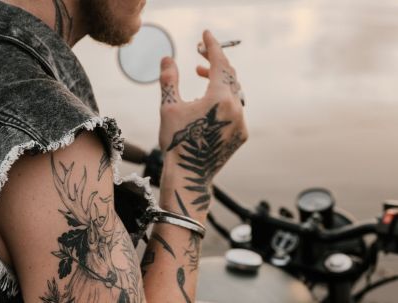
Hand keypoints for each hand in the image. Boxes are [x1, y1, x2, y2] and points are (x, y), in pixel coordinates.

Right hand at [157, 30, 247, 213]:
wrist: (189, 176)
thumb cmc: (175, 142)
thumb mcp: (168, 108)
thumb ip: (169, 80)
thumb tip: (167, 58)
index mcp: (220, 98)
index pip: (219, 63)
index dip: (212, 46)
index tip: (205, 34)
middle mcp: (236, 109)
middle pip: (230, 75)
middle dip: (214, 62)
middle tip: (199, 55)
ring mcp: (241, 123)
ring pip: (234, 92)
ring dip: (218, 81)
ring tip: (199, 76)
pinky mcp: (241, 135)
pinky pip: (235, 109)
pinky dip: (223, 100)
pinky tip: (207, 103)